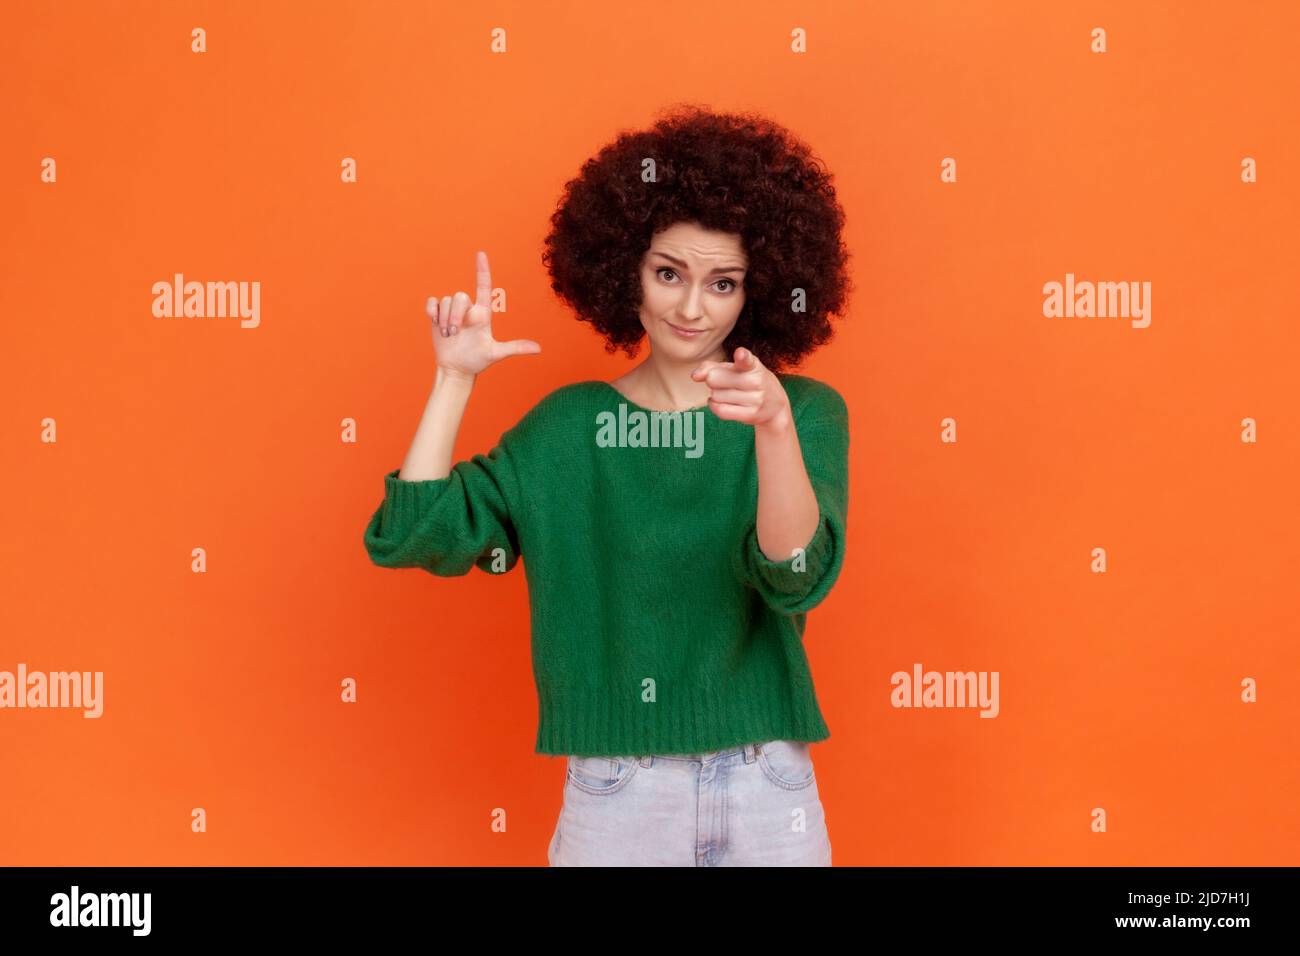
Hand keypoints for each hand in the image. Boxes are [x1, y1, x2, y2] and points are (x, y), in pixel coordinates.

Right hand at [428, 250, 541, 378]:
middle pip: (459, 296)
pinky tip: (435, 322)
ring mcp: (452, 311)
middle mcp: (468, 309)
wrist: (456, 369)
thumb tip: (539, 349)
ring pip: (446, 300)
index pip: (483, 286)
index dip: (482, 269)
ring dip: (445, 319)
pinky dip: (432, 311)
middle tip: (455, 333)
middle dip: (456, 315)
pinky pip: (433, 302)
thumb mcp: (496, 353)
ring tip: (449, 335)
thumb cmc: (477, 360)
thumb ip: (515, 348)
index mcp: (482, 313)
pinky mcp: (438, 315)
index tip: (481, 253)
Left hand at [690, 347, 790, 429]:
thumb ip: (711, 367)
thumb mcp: (735, 368)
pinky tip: (720, 402)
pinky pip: (720, 410)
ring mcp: (755, 399)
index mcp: (753, 365)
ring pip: (715, 396)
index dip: (742, 357)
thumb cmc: (747, 381)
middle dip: (713, 380)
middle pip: (713, 379)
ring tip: (730, 393)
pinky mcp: (751, 415)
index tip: (740, 354)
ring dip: (716, 394)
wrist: (774, 404)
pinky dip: (714, 406)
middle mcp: (756, 381)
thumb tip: (694, 376)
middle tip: (725, 382)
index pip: (746, 360)